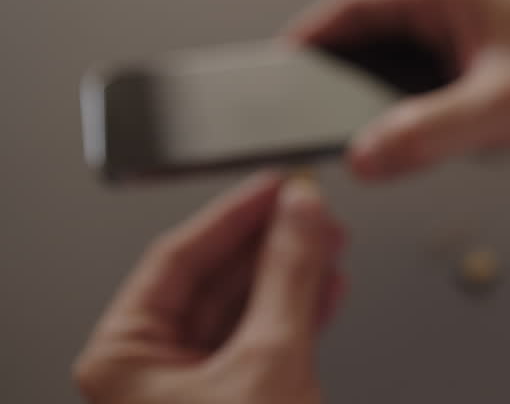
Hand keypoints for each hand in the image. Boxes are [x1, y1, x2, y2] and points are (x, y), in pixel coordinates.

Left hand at [73, 173, 345, 403]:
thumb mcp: (268, 358)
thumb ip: (287, 276)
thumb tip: (300, 213)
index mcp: (124, 359)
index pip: (177, 257)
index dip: (233, 214)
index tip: (274, 184)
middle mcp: (153, 369)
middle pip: (216, 279)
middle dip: (273, 242)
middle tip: (309, 208)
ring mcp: (196, 385)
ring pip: (247, 306)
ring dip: (294, 273)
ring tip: (327, 239)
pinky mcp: (236, 396)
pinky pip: (264, 336)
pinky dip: (298, 310)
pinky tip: (326, 282)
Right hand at [289, 0, 509, 178]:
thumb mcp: (505, 108)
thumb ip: (428, 133)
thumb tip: (368, 152)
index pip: (356, 1)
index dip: (311, 34)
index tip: (280, 68)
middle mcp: (457, 14)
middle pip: (368, 37)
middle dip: (337, 74)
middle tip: (309, 110)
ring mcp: (467, 51)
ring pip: (394, 74)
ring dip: (375, 104)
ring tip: (356, 131)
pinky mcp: (480, 87)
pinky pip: (423, 104)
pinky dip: (407, 125)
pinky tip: (409, 146)